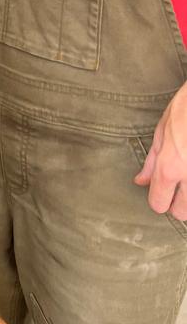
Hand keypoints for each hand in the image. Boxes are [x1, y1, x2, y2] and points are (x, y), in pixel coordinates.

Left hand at [135, 81, 186, 219]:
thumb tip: (140, 181)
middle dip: (179, 204)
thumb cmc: (185, 109)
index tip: (162, 191)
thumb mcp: (162, 131)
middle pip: (182, 214)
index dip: (158, 198)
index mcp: (171, 167)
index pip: (159, 204)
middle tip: (180, 186)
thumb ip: (152, 161)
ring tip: (186, 170)